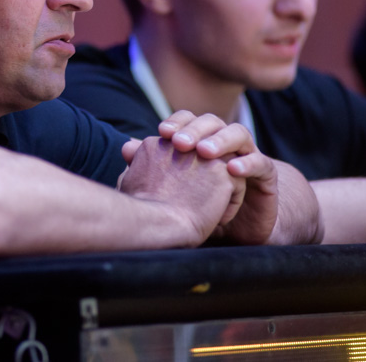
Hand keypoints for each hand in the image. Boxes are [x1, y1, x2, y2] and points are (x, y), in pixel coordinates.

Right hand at [119, 135, 245, 244]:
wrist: (159, 223)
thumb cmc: (140, 210)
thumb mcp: (129, 178)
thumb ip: (135, 161)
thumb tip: (129, 147)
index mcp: (156, 144)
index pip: (178, 153)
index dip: (179, 177)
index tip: (171, 198)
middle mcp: (181, 143)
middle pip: (201, 156)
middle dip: (202, 179)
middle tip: (191, 205)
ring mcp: (203, 155)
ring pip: (221, 168)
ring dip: (217, 191)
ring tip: (204, 211)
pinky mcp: (223, 171)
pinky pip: (236, 184)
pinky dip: (229, 205)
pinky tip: (216, 218)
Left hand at [122, 111, 279, 244]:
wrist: (239, 229)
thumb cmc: (202, 204)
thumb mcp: (176, 188)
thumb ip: (151, 166)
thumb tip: (125, 147)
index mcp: (203, 140)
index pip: (190, 120)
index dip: (177, 122)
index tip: (160, 132)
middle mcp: (225, 143)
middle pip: (213, 122)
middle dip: (196, 129)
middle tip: (180, 142)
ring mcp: (248, 156)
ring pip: (239, 134)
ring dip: (221, 140)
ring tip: (205, 151)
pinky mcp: (266, 176)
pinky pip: (262, 163)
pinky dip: (248, 163)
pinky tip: (233, 170)